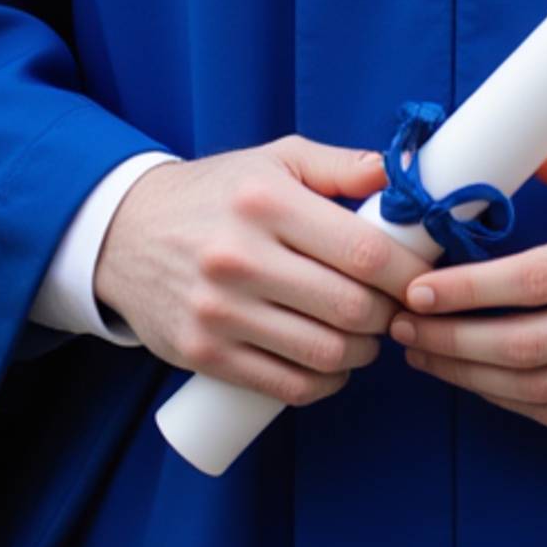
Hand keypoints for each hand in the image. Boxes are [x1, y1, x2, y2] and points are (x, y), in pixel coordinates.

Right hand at [94, 133, 429, 406]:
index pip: (363, 252)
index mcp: (265, 202)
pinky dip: (325, 383)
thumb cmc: (216, 193)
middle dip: (388, 315)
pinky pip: (286, 386)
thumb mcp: (274, 161)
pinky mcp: (202, 353)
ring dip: (362, 352)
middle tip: (394, 309)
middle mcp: (240, 256)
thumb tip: (400, 177)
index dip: (408, 274)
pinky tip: (333, 364)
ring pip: (324, 353)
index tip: (422, 280)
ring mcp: (218, 311)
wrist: (124, 231)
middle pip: (350, 308)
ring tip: (365, 335)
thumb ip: (340, 166)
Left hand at [386, 134, 546, 427]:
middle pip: (526, 346)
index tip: (420, 286)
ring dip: (469, 374)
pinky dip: (509, 400)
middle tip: (403, 322)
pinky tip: (473, 376)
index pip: (535, 283)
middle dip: (452, 338)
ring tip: (424, 349)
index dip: (469, 290)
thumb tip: (510, 145)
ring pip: (536, 389)